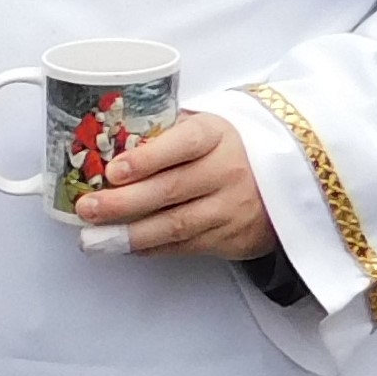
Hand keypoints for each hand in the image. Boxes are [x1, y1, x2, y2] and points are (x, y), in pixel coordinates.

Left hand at [70, 111, 274, 260]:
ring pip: (176, 225)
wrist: (288, 175)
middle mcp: (228, 170)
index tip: (114, 170)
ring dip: (131, 234)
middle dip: (123, 202)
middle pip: (171, 189)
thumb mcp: (203, 128)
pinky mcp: (234, 237)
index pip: (182, 144)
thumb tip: (105, 144)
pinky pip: (186, 246)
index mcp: (216, 134)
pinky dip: (152, 247)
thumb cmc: (225, 148)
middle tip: (88, 208)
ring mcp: (233, 207)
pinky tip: (125, 246)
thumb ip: (162, 134)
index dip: (147, 158)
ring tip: (95, 238)